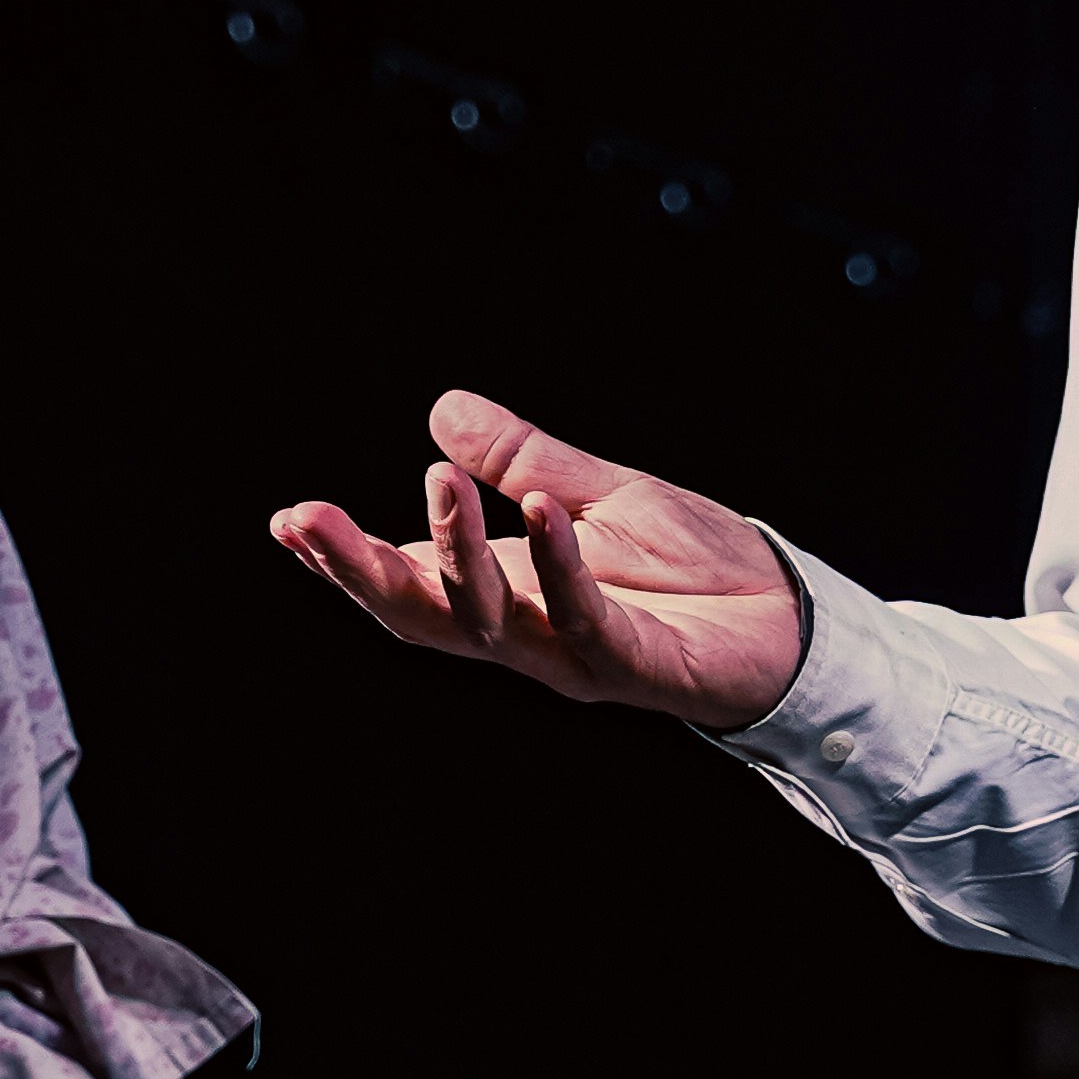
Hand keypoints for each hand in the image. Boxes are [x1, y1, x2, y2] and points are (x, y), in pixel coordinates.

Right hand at [266, 392, 804, 729]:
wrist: (793, 616)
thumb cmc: (697, 567)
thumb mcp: (601, 492)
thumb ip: (523, 457)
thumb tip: (441, 410)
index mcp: (508, 595)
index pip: (408, 582)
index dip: (345, 558)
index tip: (285, 520)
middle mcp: (529, 635)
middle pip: (422, 616)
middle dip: (359, 572)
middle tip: (306, 520)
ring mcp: (577, 658)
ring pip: (490, 624)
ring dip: (456, 555)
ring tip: (440, 482)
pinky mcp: (637, 668)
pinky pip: (587, 620)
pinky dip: (559, 565)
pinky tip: (541, 508)